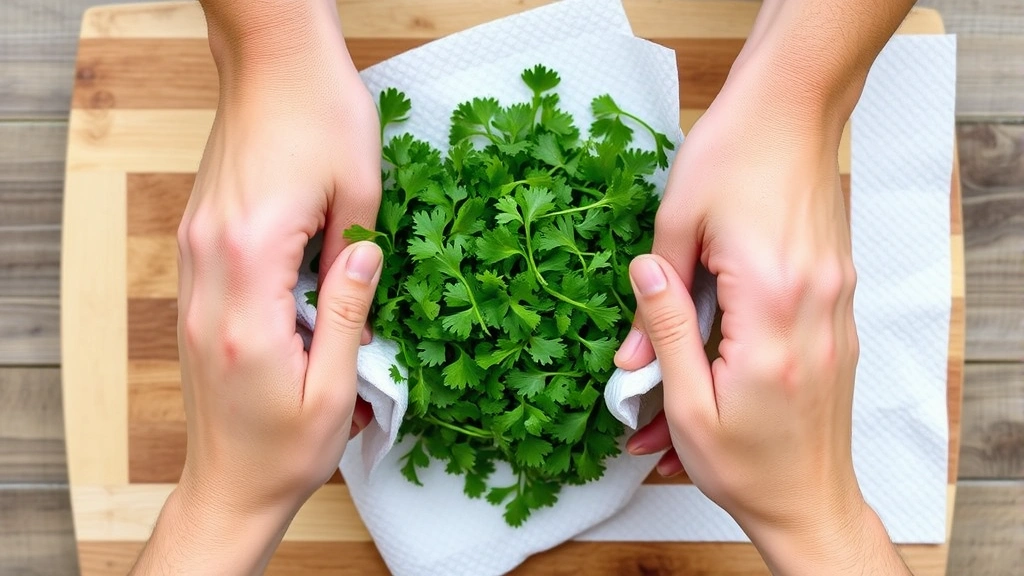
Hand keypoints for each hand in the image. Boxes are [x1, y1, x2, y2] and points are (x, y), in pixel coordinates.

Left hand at [132, 2, 382, 571]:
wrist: (231, 490)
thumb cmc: (286, 454)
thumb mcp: (334, 392)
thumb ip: (345, 313)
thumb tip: (366, 252)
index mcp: (246, 322)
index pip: (280, 230)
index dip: (325, 204)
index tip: (360, 200)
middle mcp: (208, 301)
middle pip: (255, 216)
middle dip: (306, 195)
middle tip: (346, 189)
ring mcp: (194, 300)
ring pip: (237, 226)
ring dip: (284, 211)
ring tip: (324, 205)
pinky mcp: (194, 305)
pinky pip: (226, 246)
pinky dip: (263, 233)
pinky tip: (291, 237)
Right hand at [614, 56, 905, 572]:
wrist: (812, 512)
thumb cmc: (750, 468)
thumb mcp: (690, 405)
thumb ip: (666, 328)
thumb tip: (640, 282)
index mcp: (769, 318)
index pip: (708, 253)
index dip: (665, 250)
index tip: (637, 251)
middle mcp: (805, 302)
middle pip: (726, 258)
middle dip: (678, 277)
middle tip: (647, 282)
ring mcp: (820, 308)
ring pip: (747, 272)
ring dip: (703, 294)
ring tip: (672, 326)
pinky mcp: (822, 319)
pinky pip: (767, 294)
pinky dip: (730, 307)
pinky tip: (706, 340)